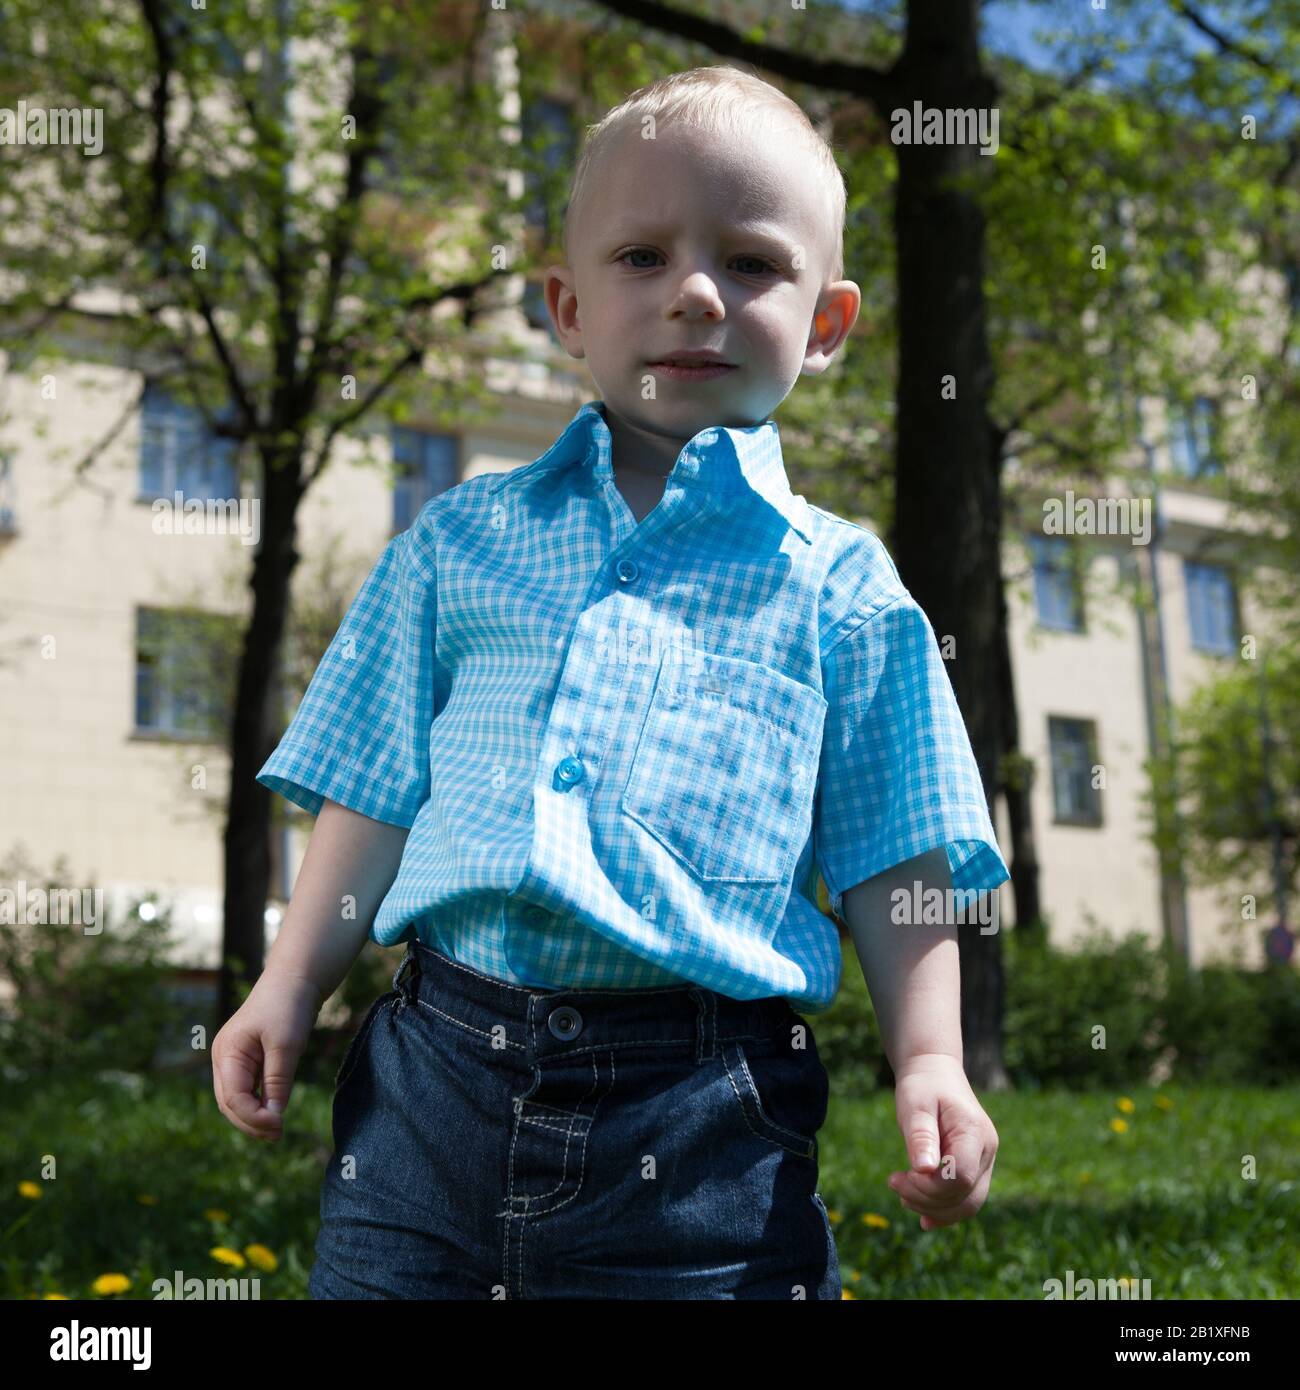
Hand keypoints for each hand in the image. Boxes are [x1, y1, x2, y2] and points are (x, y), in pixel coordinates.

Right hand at [212, 969, 322, 1140]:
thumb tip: (274, 1118)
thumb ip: (278, 1081)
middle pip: (229, 1103)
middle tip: (278, 1135)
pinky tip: (274, 1113)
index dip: (253, 1117)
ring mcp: (232, 1058)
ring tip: (276, 1131)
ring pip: (235, 1099)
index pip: (232, 1097)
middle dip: (251, 1122)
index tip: (278, 1126)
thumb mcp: (286, 1044)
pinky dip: (257, 1103)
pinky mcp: (246, 1059)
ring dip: (253, 1117)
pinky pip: (246, 1089)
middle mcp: (224, 1057)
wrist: (295, 979)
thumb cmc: (289, 1006)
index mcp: (227, 1052)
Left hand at [887, 1053, 997, 1230]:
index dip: (930, 1187)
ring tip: (902, 1195)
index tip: (901, 1175)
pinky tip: (922, 1216)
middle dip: (928, 1201)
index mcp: (974, 1132)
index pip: (961, 1176)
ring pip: (968, 1203)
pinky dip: (944, 1210)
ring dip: (934, 1208)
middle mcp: (987, 1150)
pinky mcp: (975, 1167)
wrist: (935, 1072)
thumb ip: (921, 1136)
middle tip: (894, 1183)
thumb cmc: (922, 1086)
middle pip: (966, 1196)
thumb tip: (923, 1170)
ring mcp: (985, 1160)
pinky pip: (965, 1198)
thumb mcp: (914, 1105)